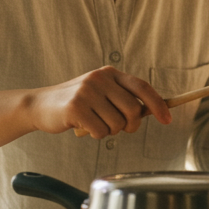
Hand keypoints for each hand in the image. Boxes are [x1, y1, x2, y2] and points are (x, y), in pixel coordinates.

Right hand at [27, 66, 171, 138]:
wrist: (40, 105)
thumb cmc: (76, 103)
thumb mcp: (101, 93)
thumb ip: (123, 99)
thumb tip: (154, 111)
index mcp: (110, 73)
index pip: (142, 87)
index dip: (158, 104)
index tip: (168, 119)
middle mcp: (100, 79)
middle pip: (133, 110)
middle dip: (131, 126)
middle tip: (120, 129)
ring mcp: (87, 92)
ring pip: (117, 124)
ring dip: (110, 132)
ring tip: (95, 124)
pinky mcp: (76, 108)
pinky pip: (101, 132)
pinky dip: (96, 135)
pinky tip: (83, 127)